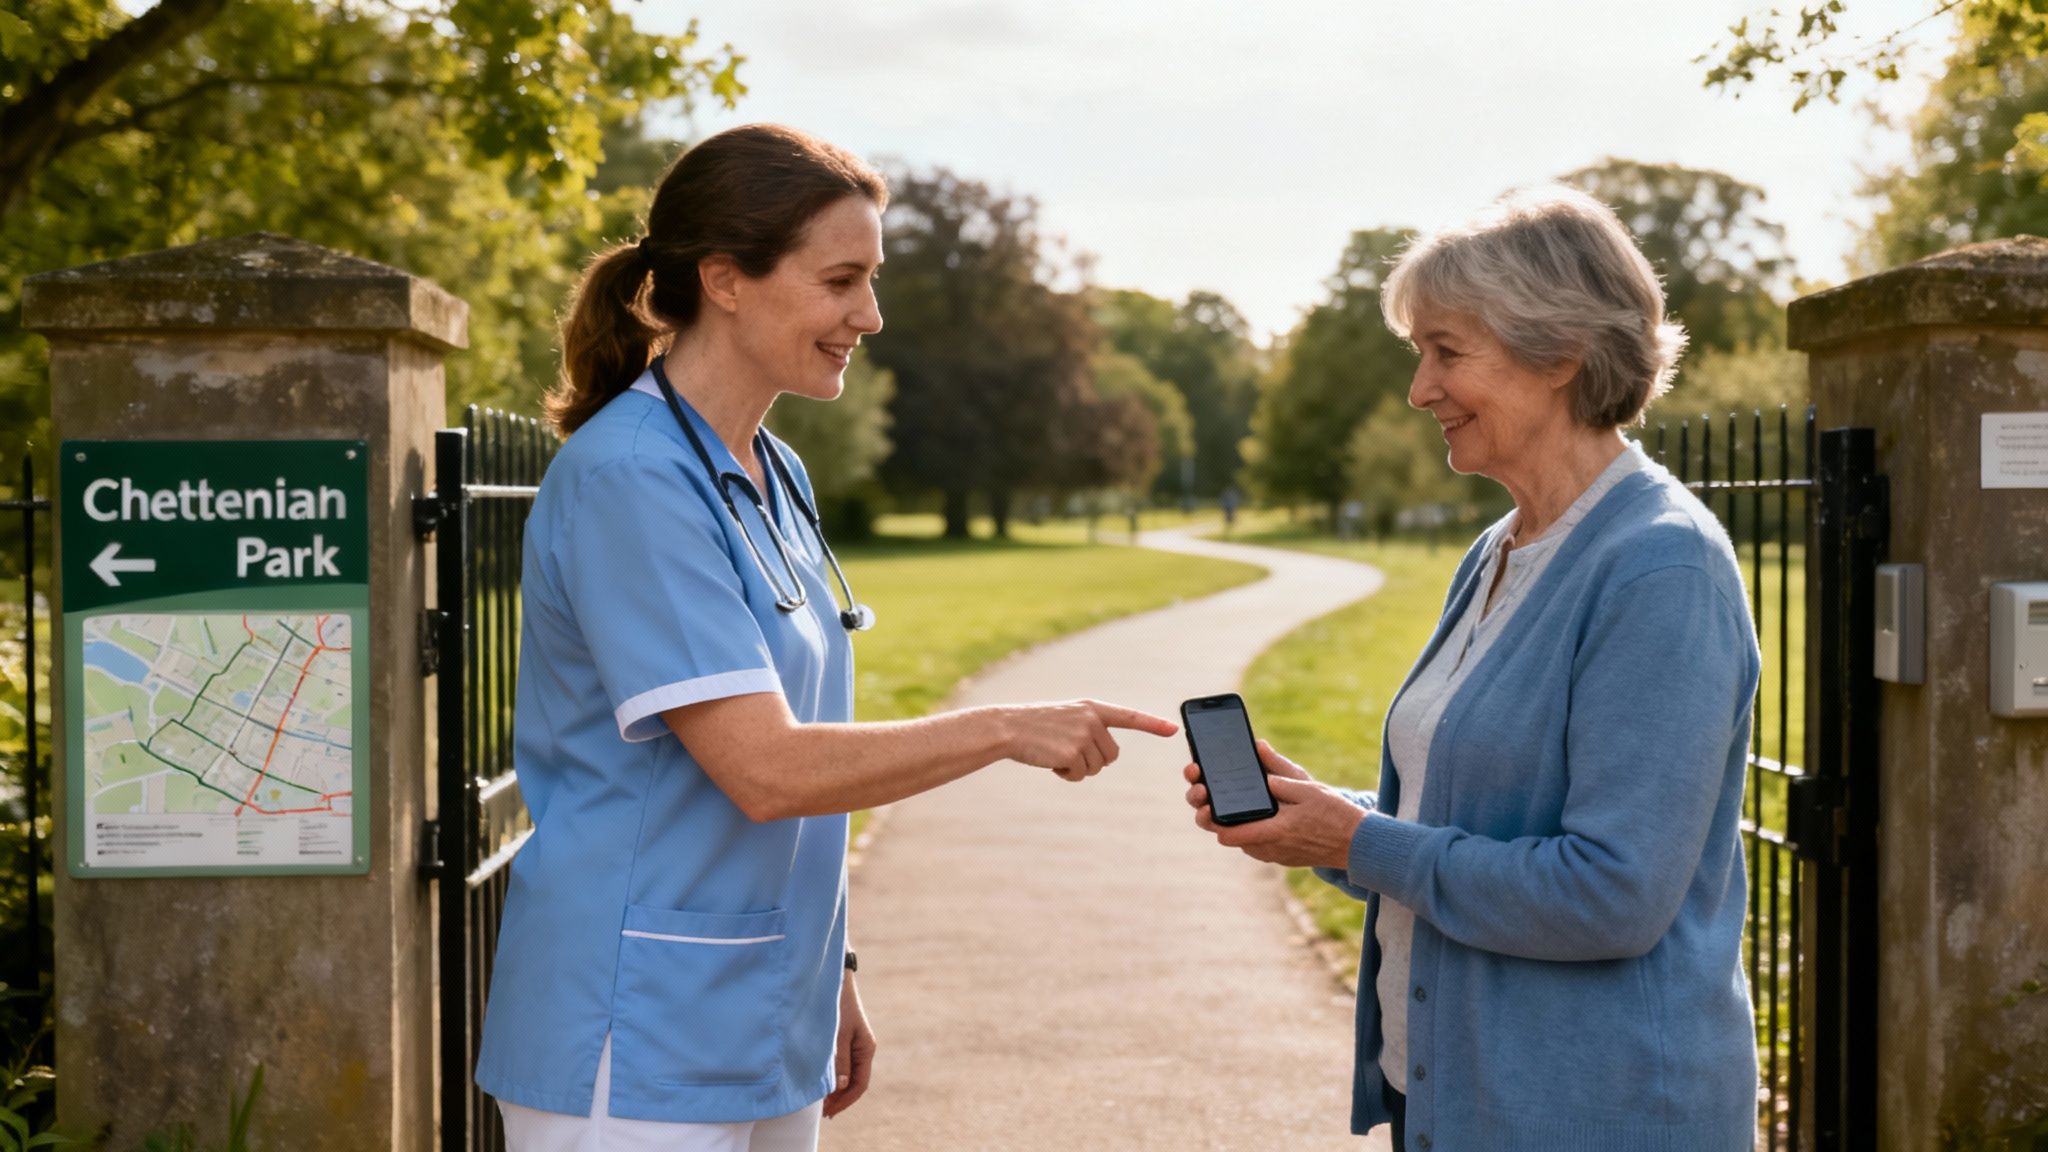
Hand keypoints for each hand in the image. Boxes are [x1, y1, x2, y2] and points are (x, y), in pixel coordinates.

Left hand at [823, 973, 874, 1118]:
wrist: (836, 980)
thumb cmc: (838, 1005)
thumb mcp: (837, 1035)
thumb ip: (839, 1061)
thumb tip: (840, 1087)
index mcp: (866, 1049)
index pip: (860, 1084)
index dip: (845, 1100)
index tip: (830, 1112)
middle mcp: (863, 1049)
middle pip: (854, 1082)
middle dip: (840, 1098)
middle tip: (823, 1112)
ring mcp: (854, 1044)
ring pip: (847, 1074)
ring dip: (836, 1089)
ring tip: (821, 1102)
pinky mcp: (844, 1039)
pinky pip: (842, 1064)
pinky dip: (833, 1076)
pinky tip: (822, 1082)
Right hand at [1001, 699, 1178, 781]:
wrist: (1008, 727)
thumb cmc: (1036, 725)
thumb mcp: (1067, 718)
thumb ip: (1090, 729)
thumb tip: (1108, 756)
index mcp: (1092, 708)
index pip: (1129, 717)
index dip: (1152, 724)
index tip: (1173, 729)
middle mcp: (1092, 719)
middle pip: (1111, 755)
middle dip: (1094, 761)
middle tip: (1068, 752)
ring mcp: (1083, 735)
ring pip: (1097, 767)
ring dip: (1078, 769)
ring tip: (1055, 754)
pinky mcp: (1073, 752)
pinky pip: (1081, 775)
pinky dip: (1067, 775)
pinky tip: (1051, 762)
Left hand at [1182, 740, 1365, 868]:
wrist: (1359, 844)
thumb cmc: (1335, 815)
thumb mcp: (1308, 787)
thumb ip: (1280, 773)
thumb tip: (1258, 750)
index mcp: (1274, 832)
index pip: (1228, 834)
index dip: (1211, 818)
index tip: (1205, 801)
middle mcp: (1270, 849)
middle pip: (1230, 837)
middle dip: (1216, 818)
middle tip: (1211, 796)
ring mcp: (1276, 855)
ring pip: (1242, 842)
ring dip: (1234, 824)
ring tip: (1230, 800)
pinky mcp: (1282, 856)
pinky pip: (1257, 844)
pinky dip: (1250, 829)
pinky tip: (1253, 811)